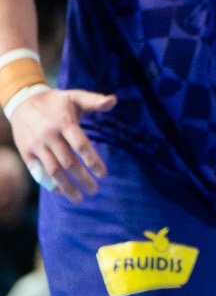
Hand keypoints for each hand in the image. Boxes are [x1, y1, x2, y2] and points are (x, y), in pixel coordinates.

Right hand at [9, 87, 112, 201]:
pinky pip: (38, 172)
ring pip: (53, 170)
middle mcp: (49, 135)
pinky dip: (49, 183)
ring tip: (79, 199)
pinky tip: (61, 191)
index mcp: (64, 123)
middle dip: (82, 178)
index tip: (103, 175)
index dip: (92, 161)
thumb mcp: (75, 96)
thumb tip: (113, 100)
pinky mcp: (27, 153)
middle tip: (95, 190)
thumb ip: (94, 101)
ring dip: (66, 187)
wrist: (23, 102)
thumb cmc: (56, 102)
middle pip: (68, 162)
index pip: (80, 145)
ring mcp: (36, 145)